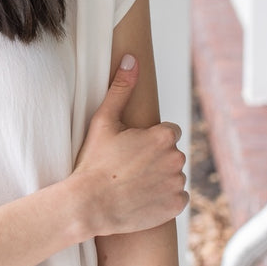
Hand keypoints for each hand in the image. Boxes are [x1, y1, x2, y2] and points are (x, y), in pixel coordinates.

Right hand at [71, 56, 187, 239]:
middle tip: (129, 168)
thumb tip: (132, 59)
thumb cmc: (94, 162)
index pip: (168, 132)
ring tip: (133, 185)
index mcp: (164, 137)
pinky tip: (143, 199)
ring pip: (173, 176)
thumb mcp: (104, 121)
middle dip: (155, 159)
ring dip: (160, 179)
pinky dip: (164, 199)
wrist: (89, 205)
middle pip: (171, 154)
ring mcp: (177, 184)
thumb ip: (121, 88)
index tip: (131, 150)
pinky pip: (177, 198)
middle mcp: (176, 159)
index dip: (149, 140)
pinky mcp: (176, 206)